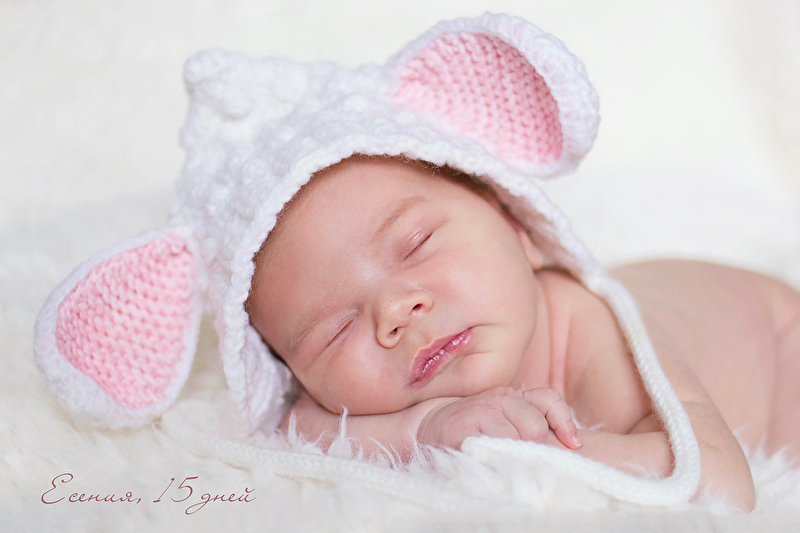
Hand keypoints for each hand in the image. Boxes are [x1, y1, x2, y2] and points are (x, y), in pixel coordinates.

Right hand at [416, 386, 580, 450]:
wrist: (430, 426)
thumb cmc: (474, 427)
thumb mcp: (506, 420)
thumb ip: (532, 424)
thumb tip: (566, 445)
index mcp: (514, 396)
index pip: (549, 400)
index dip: (564, 423)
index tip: (573, 445)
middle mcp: (501, 397)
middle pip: (536, 425)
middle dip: (533, 446)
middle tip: (520, 456)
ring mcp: (482, 409)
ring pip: (518, 436)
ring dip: (514, 453)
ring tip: (499, 457)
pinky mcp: (465, 426)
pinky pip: (494, 446)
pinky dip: (496, 458)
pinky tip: (488, 459)